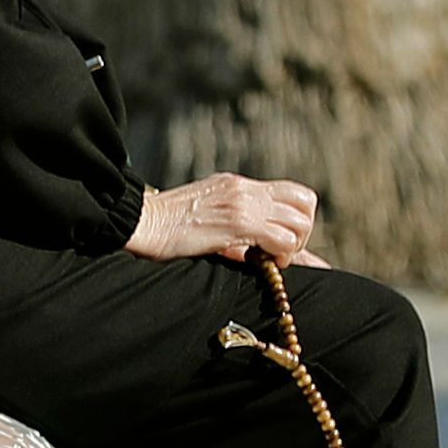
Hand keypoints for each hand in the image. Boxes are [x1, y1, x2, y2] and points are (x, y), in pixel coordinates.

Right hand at [125, 172, 320, 265]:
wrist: (142, 222)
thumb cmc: (167, 227)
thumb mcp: (209, 218)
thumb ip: (239, 229)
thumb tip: (267, 252)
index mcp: (237, 184)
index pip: (292, 191)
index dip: (296, 218)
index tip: (279, 240)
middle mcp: (245, 188)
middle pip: (306, 202)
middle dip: (302, 231)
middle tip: (280, 250)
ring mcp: (244, 203)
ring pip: (300, 222)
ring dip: (292, 246)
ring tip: (267, 259)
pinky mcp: (239, 222)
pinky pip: (283, 239)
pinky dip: (281, 256)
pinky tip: (258, 262)